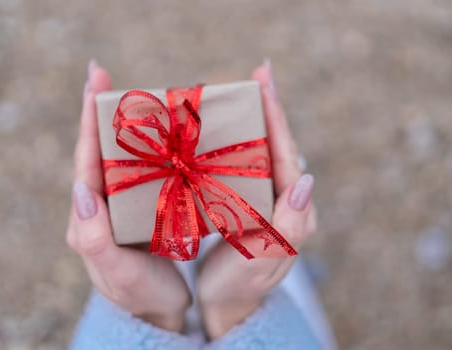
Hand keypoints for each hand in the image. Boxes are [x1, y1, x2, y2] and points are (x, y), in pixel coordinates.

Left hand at [66, 60, 190, 331]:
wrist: (160, 311)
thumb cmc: (137, 295)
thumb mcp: (115, 273)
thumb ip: (93, 237)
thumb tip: (82, 189)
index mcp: (89, 215)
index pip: (85, 158)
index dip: (88, 118)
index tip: (94, 81)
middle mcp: (101, 204)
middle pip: (98, 149)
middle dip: (99, 110)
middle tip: (102, 74)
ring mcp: (122, 204)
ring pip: (120, 156)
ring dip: (124, 123)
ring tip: (135, 94)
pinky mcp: (142, 207)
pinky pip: (142, 170)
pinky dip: (149, 147)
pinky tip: (162, 132)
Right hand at [198, 60, 317, 338]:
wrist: (227, 304)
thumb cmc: (240, 287)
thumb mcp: (262, 262)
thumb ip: (288, 226)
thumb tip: (306, 181)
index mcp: (291, 211)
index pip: (286, 155)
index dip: (276, 117)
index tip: (266, 81)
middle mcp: (284, 201)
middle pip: (278, 145)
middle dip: (270, 107)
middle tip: (260, 72)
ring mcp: (267, 201)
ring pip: (264, 152)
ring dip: (257, 119)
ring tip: (246, 90)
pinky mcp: (249, 203)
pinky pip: (248, 165)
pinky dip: (240, 141)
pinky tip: (226, 128)